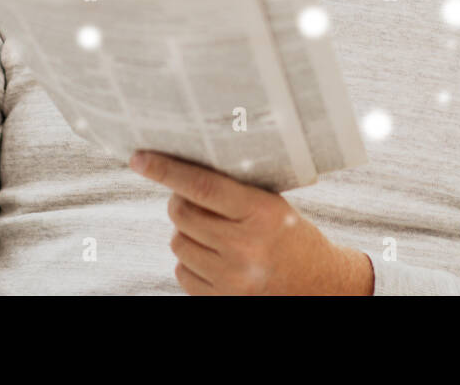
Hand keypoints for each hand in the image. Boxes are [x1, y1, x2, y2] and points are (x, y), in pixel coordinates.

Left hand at [129, 151, 373, 294]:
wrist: (320, 284)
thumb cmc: (291, 235)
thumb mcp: (272, 204)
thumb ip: (234, 189)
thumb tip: (182, 168)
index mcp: (261, 213)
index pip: (202, 186)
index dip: (166, 170)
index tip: (140, 158)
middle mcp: (245, 247)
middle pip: (182, 214)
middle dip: (179, 201)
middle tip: (192, 197)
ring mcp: (232, 278)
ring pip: (178, 244)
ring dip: (185, 233)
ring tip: (211, 230)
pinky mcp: (223, 300)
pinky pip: (182, 272)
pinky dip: (190, 261)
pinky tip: (212, 255)